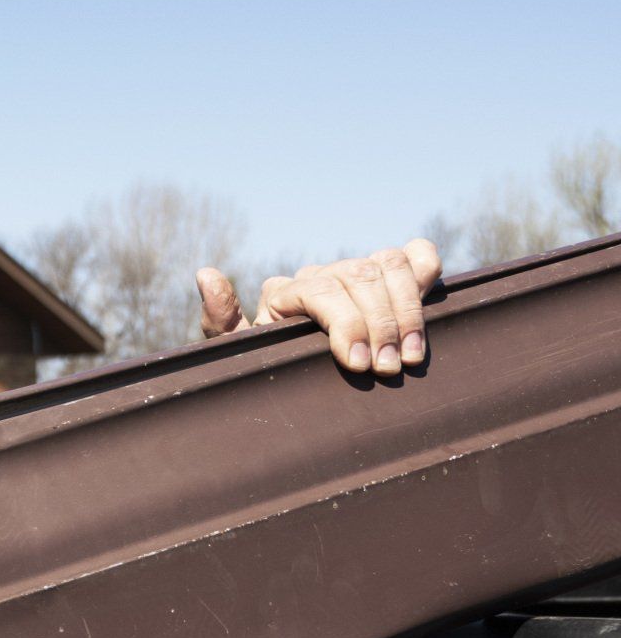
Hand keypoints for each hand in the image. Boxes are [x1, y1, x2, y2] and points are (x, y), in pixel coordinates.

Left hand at [195, 237, 441, 377]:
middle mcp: (323, 276)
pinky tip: (431, 303)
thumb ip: (220, 321)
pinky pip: (414, 257)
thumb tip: (206, 275)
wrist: (293, 380)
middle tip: (389, 370)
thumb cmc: (268, 371)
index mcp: (285, 293)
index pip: (321, 291)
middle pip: (360, 278)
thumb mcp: (238, 356)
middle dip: (381, 324)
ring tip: (410, 357)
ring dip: (408, 308)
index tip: (359, 364)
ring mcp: (357, 274)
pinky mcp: (388, 280)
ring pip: (390, 264)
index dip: (346, 323)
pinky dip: (426, 271)